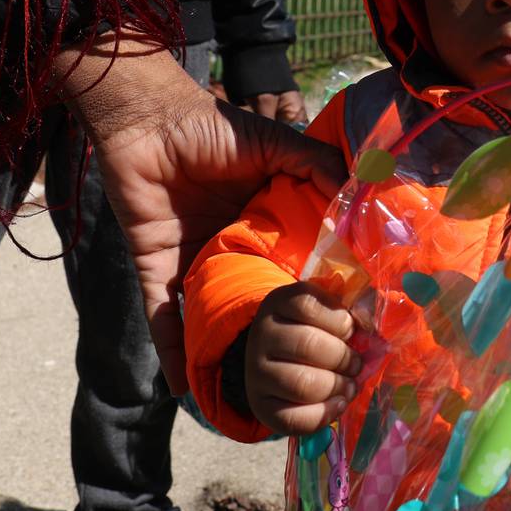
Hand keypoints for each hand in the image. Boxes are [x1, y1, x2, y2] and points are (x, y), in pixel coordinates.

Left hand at [57, 39, 345, 394]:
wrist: (147, 118)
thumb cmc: (211, 126)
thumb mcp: (276, 144)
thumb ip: (317, 165)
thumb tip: (363, 192)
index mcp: (262, 219)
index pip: (292, 261)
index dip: (313, 288)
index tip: (343, 320)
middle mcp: (231, 245)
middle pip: (255, 295)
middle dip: (273, 331)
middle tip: (305, 367)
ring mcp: (193, 259)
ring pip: (212, 314)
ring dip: (226, 349)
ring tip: (252, 393)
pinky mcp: (156, 265)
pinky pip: (163, 314)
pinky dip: (171, 348)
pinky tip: (186, 387)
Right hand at [246, 281, 362, 435]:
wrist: (276, 362)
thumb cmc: (313, 331)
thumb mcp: (326, 311)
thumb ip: (350, 309)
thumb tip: (370, 320)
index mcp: (279, 303)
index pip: (306, 304)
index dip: (338, 320)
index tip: (350, 330)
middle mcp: (262, 336)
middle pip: (307, 344)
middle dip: (343, 357)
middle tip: (356, 364)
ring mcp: (257, 373)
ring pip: (302, 383)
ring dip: (336, 386)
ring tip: (350, 386)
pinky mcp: (261, 407)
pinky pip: (293, 418)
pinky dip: (324, 414)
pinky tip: (338, 404)